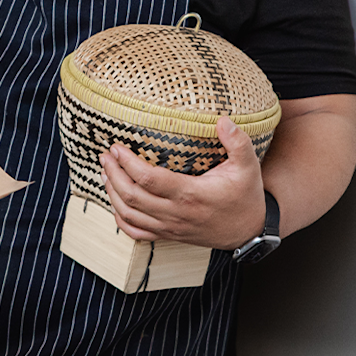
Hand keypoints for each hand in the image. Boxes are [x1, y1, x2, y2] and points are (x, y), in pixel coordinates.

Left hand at [100, 116, 265, 249]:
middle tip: (105, 156)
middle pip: (132, 197)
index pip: (148, 179)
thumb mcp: (247, 166)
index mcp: (191, 194)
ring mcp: (170, 227)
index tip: (116, 147)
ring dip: (112, 193)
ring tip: (105, 172)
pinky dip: (120, 218)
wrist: (249, 230)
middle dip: (113, 174)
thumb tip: (223, 120)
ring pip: (129, 215)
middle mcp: (176, 213)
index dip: (127, 163)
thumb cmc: (245, 196)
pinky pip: (136, 233)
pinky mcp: (169, 236)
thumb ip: (237, 142)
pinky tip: (115, 203)